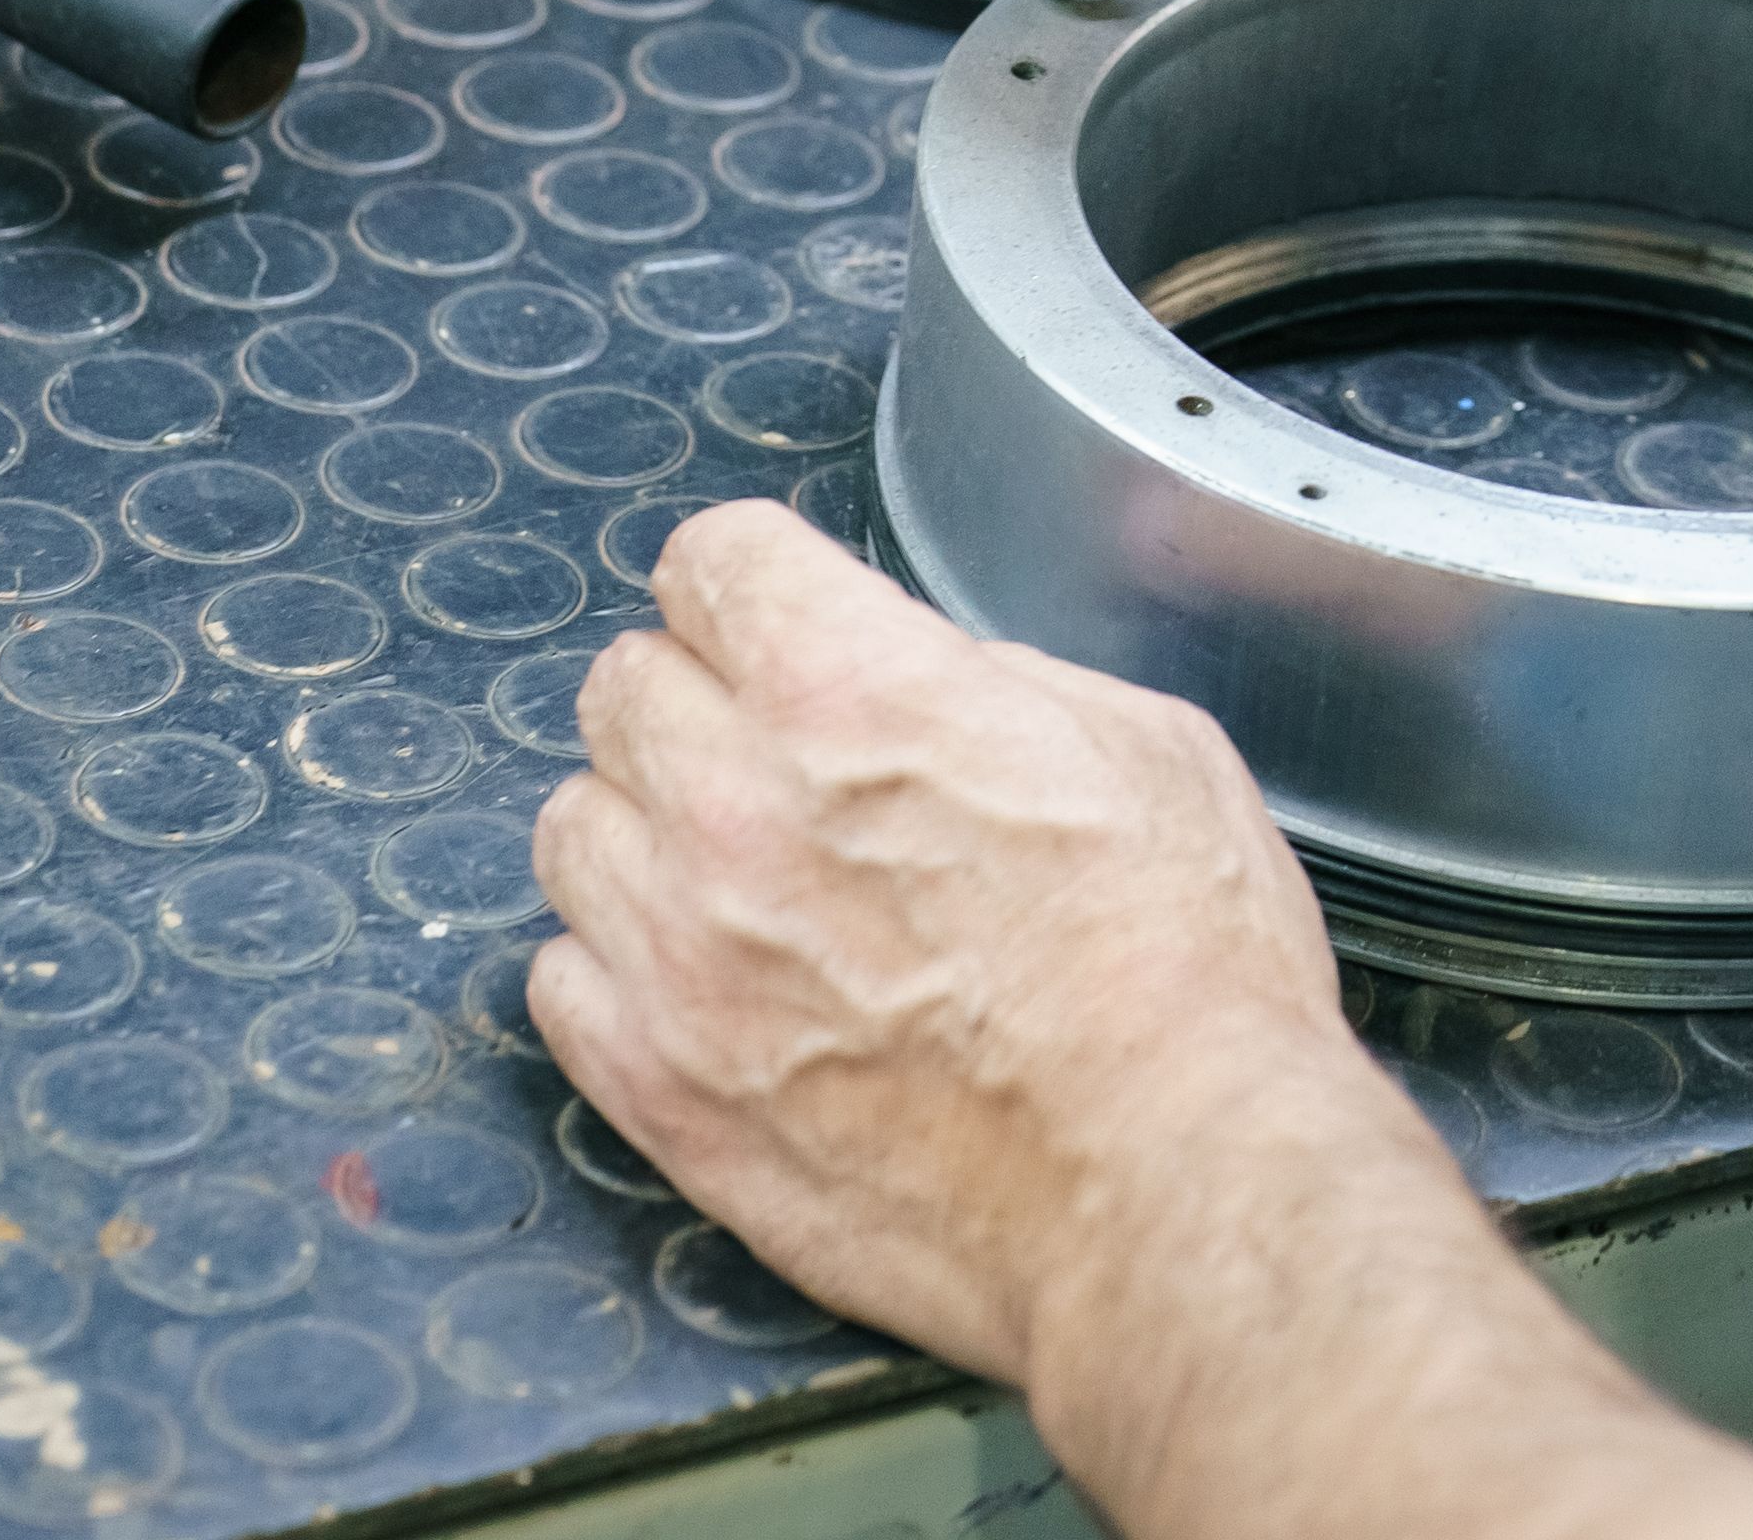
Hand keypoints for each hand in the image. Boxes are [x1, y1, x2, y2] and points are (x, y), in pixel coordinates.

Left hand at [523, 503, 1429, 1388]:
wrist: (1170, 1193)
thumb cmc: (1187, 981)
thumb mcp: (1145, 750)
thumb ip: (997, 686)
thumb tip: (925, 686)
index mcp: (855, 692)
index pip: (712, 560)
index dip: (762, 585)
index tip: (780, 620)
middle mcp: (734, 808)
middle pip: (624, 684)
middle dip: (702, 698)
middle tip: (782, 758)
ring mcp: (680, 960)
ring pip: (574, 829)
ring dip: (647, 832)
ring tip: (739, 878)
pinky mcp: (661, 1092)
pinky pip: (564, 982)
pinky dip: (624, 971)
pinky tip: (713, 984)